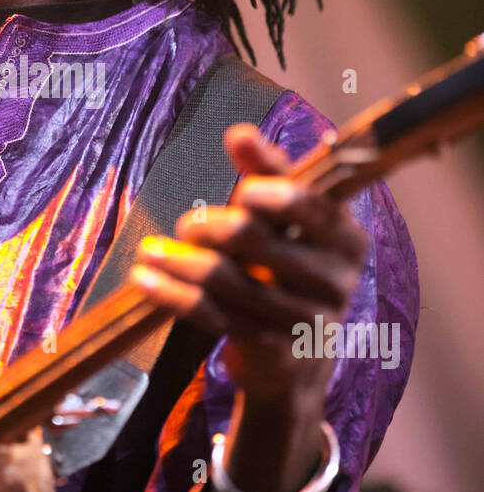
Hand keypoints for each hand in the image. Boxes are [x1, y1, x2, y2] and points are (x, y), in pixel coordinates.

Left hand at [130, 121, 367, 406]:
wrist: (295, 357)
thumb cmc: (288, 269)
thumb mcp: (287, 220)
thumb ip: (268, 172)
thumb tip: (240, 133)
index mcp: (346, 237)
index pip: (305, 203)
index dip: (264, 192)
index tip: (240, 192)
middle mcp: (335, 279)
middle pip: (255, 238)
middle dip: (208, 225)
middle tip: (186, 226)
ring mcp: (304, 319)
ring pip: (226, 279)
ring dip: (178, 262)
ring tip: (150, 252)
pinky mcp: (270, 348)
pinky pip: (212, 314)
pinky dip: (172, 294)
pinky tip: (145, 281)